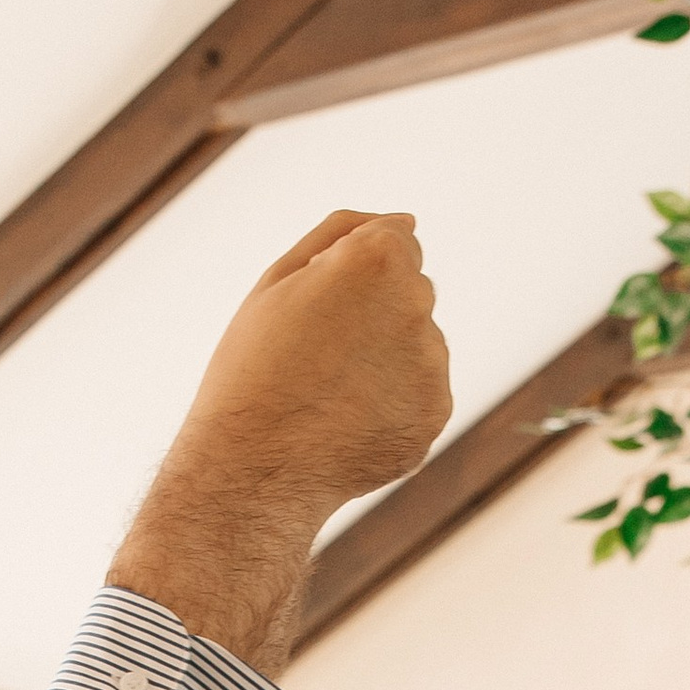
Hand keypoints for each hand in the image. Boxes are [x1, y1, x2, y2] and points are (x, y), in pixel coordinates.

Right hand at [106, 213, 450, 671]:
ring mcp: (431, 364)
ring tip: (329, 394)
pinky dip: (392, 404)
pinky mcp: (436, 413)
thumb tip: (407, 221)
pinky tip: (346, 421)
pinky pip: (420, 393)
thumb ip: (345, 234)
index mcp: (377, 260)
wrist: (254, 469)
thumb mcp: (278, 281)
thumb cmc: (253, 368)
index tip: (316, 310)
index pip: (397, 240)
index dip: (351, 275)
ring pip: (420, 343)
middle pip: (412, 290)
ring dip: (385, 358)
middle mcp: (417, 305)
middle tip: (315, 356)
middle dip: (375, 311)